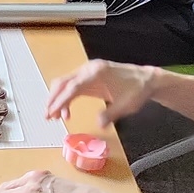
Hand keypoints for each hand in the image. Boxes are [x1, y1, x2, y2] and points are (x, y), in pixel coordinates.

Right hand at [44, 59, 161, 126]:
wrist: (146, 80)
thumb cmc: (137, 90)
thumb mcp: (126, 105)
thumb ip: (111, 114)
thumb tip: (99, 124)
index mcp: (97, 72)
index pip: (73, 86)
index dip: (61, 100)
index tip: (52, 112)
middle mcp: (89, 69)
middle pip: (63, 82)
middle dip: (53, 99)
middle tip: (48, 116)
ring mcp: (88, 72)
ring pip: (64, 84)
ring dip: (57, 99)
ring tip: (54, 116)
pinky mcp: (89, 78)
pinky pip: (72, 87)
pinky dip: (66, 98)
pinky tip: (66, 111)